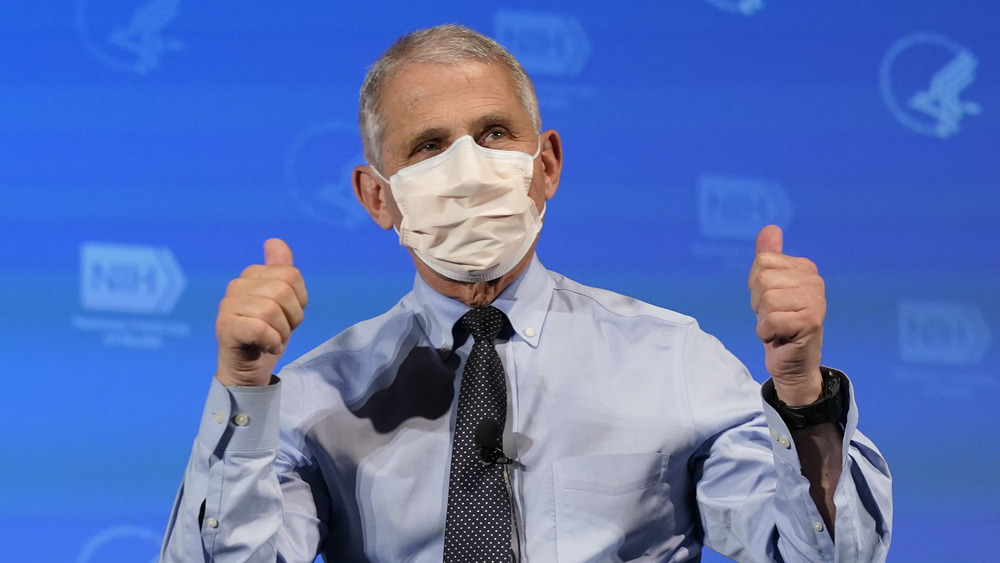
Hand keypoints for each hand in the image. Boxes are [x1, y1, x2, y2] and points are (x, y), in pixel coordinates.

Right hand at [215, 239, 307, 386]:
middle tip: (280, 331)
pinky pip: (260, 327)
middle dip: (291, 318)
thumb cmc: (267, 334)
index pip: (291, 275)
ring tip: (272, 340)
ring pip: (271, 310)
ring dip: (281, 332)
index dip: (299, 301)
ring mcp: (227, 304)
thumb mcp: (283, 302)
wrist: (248, 369)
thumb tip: (274, 241)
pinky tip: (265, 346)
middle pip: (283, 292)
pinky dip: (271, 341)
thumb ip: (281, 271)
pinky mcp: (224, 326)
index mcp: (252, 274)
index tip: (288, 316)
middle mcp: (237, 285)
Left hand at [749, 226, 824, 404]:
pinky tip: (780, 338)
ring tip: (778, 328)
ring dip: (763, 319)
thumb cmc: (780, 324)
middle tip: (774, 317)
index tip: (770, 302)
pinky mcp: (812, 321)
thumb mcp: (769, 288)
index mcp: (805, 267)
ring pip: (766, 299)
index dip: (756, 286)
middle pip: (762, 279)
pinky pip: (770, 320)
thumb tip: (770, 228)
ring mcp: (816, 300)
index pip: (762, 262)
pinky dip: (766, 333)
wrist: (793, 363)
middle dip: (759, 303)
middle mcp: (814, 280)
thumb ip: (769, 257)